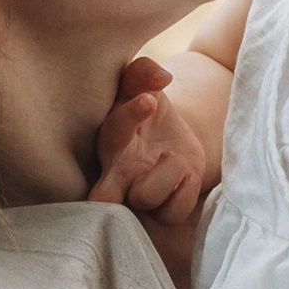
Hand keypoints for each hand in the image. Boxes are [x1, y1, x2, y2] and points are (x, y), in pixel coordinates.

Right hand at [88, 56, 207, 287]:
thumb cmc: (144, 105)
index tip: (150, 100)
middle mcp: (116, 171)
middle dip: (107, 195)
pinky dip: (185, 195)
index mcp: (110, 138)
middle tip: (128, 176)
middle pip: (100, 197)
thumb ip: (143, 74)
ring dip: (167, 176)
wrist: (165, 135)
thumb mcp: (143, 85)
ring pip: (145, 199)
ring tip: (173, 157)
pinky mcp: (161, 209)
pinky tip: (188, 176)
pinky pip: (171, 214)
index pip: (113, 129)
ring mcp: (136, 194)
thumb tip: (161, 75)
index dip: (130, 115)